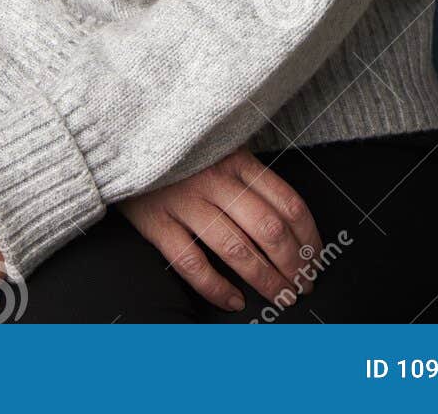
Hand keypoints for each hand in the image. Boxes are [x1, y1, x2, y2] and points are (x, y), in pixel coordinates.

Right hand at [117, 147, 321, 312]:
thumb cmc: (179, 148)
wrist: (120, 136)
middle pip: (269, 231)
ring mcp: (185, 202)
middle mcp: (215, 180)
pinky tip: (233, 301)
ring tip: (280, 298)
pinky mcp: (157, 222)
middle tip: (303, 287)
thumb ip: (249, 173)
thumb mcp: (219, 146)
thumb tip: (290, 218)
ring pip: (237, 251)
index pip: (288, 203)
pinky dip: (216, 288)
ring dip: (265, 281)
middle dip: (293, 266)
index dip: (309, 237)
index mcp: (236, 158)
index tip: (316, 260)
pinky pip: (192, 263)